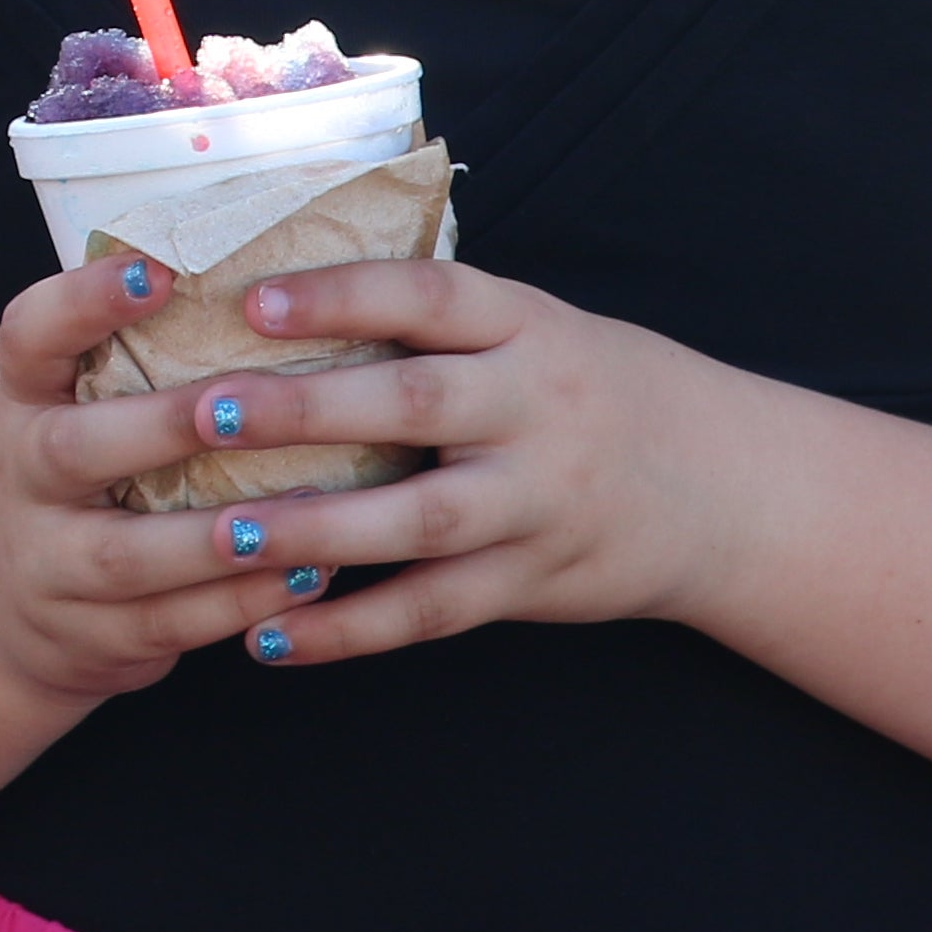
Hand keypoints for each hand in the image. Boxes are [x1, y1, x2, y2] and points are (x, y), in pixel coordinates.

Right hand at [0, 255, 324, 702]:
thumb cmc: (81, 475)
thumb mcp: (79, 404)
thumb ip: (147, 353)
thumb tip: (281, 259)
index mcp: (25, 399)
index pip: (29, 337)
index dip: (83, 301)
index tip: (157, 269)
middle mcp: (24, 478)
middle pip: (72, 451)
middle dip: (158, 430)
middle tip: (237, 408)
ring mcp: (50, 565)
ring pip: (127, 556)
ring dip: (216, 538)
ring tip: (304, 513)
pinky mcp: (91, 637)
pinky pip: (170, 625)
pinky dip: (240, 604)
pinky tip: (310, 576)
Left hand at [177, 259, 725, 664]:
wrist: (723, 488)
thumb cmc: (587, 389)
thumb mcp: (531, 329)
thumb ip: (434, 324)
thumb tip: (278, 297)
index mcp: (526, 326)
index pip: (429, 297)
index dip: (343, 294)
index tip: (253, 301)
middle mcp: (535, 409)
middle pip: (415, 404)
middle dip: (308, 410)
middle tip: (209, 412)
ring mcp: (538, 503)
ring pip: (419, 521)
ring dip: (314, 531)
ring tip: (220, 535)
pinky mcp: (532, 583)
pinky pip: (431, 611)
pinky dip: (349, 630)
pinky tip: (269, 636)